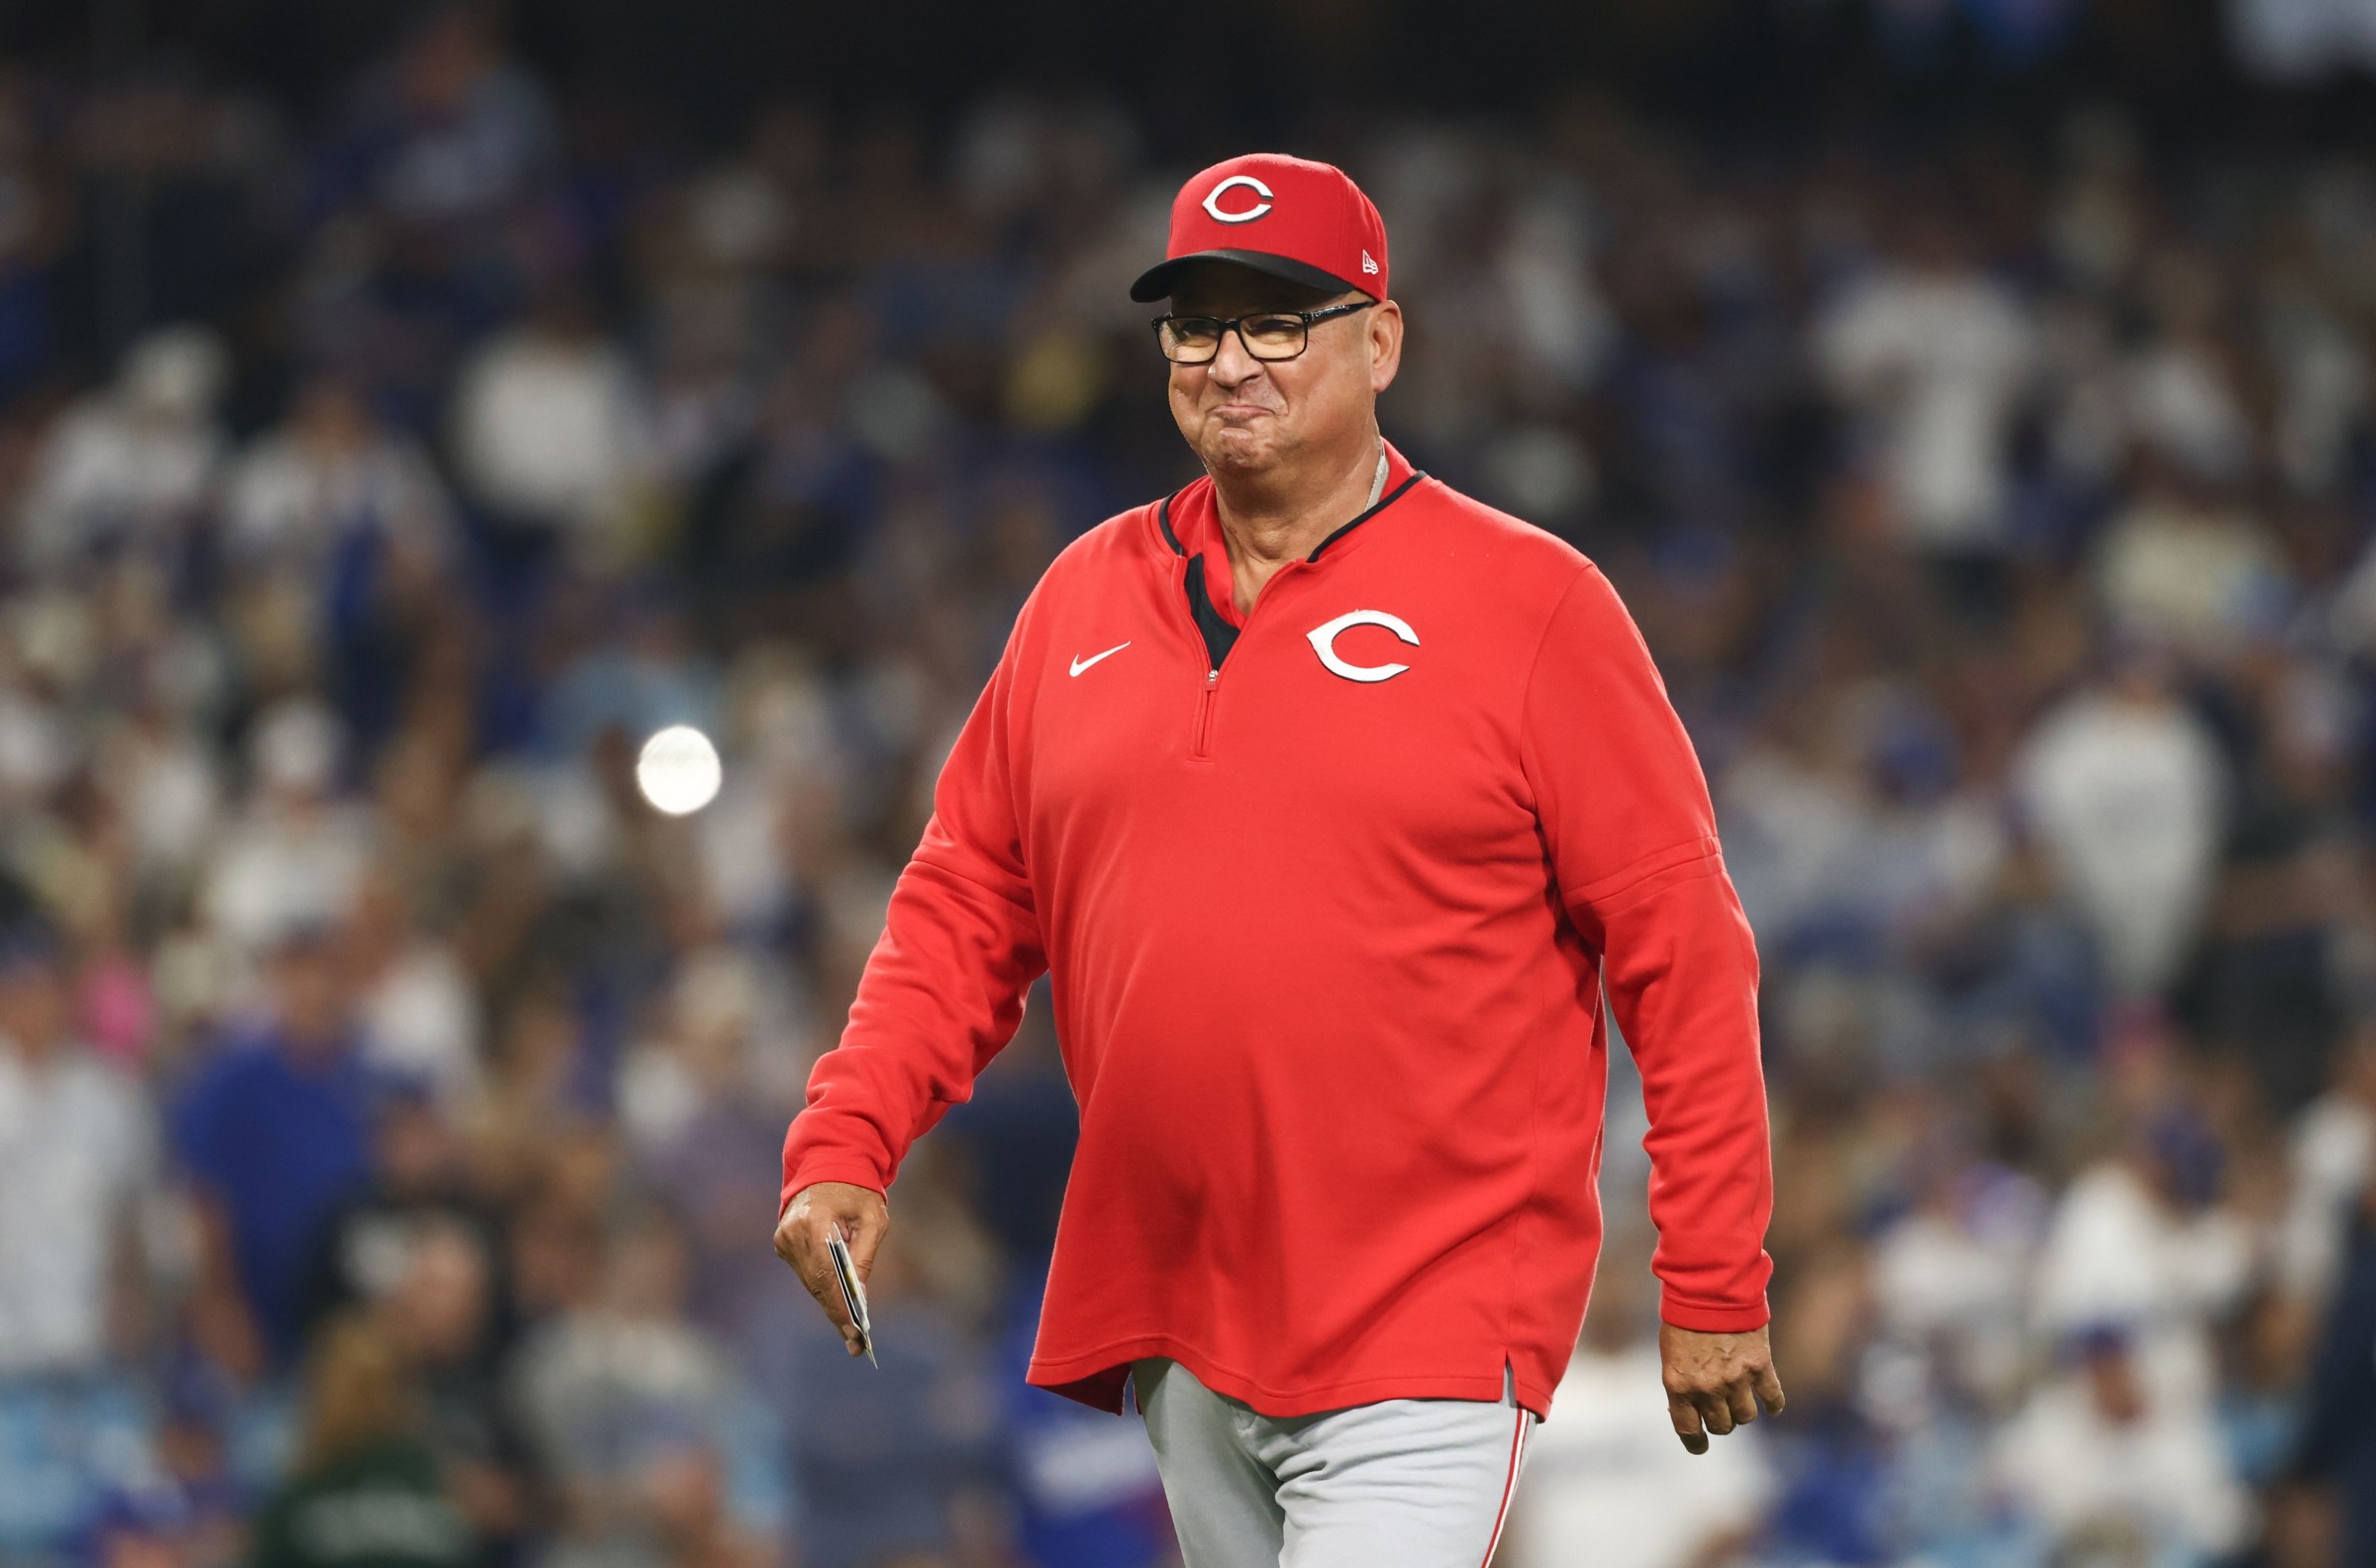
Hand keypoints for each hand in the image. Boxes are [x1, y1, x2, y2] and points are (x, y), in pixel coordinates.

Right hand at [772, 1181, 888, 1355]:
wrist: (827, 1165)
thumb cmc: (856, 1191)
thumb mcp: (873, 1219)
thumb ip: (864, 1255)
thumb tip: (859, 1295)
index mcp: (815, 1222)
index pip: (825, 1274)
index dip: (840, 1306)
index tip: (854, 1332)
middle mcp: (793, 1233)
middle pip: (816, 1284)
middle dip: (837, 1314)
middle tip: (855, 1344)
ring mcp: (784, 1239)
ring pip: (810, 1282)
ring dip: (830, 1304)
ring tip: (850, 1333)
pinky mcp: (782, 1243)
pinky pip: (805, 1273)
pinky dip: (822, 1288)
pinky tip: (838, 1307)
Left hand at [1660, 1322, 1784, 1454]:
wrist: (1708, 1286)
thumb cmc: (1683, 1316)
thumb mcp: (1671, 1352)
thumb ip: (1683, 1381)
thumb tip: (1694, 1406)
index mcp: (1679, 1385)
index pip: (1688, 1430)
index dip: (1696, 1443)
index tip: (1701, 1446)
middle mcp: (1707, 1388)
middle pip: (1722, 1426)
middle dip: (1721, 1421)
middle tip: (1721, 1411)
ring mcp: (1736, 1379)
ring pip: (1746, 1416)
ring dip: (1743, 1412)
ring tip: (1741, 1401)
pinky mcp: (1760, 1366)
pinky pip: (1773, 1398)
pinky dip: (1774, 1404)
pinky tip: (1772, 1405)